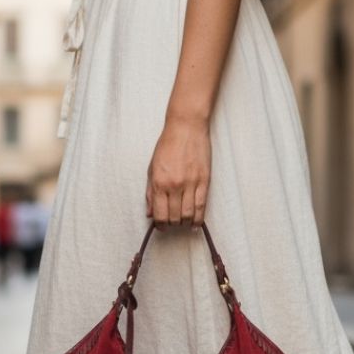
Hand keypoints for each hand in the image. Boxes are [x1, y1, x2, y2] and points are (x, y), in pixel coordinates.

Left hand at [146, 114, 210, 228]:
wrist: (186, 127)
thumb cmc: (167, 146)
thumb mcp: (152, 168)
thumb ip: (150, 193)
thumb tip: (150, 214)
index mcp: (159, 183)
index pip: (160, 215)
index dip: (160, 225)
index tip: (161, 226)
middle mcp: (174, 186)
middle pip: (174, 218)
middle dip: (172, 224)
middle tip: (172, 222)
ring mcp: (190, 184)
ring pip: (189, 215)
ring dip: (185, 223)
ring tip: (184, 221)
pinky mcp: (204, 181)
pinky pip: (202, 206)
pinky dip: (199, 219)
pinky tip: (196, 223)